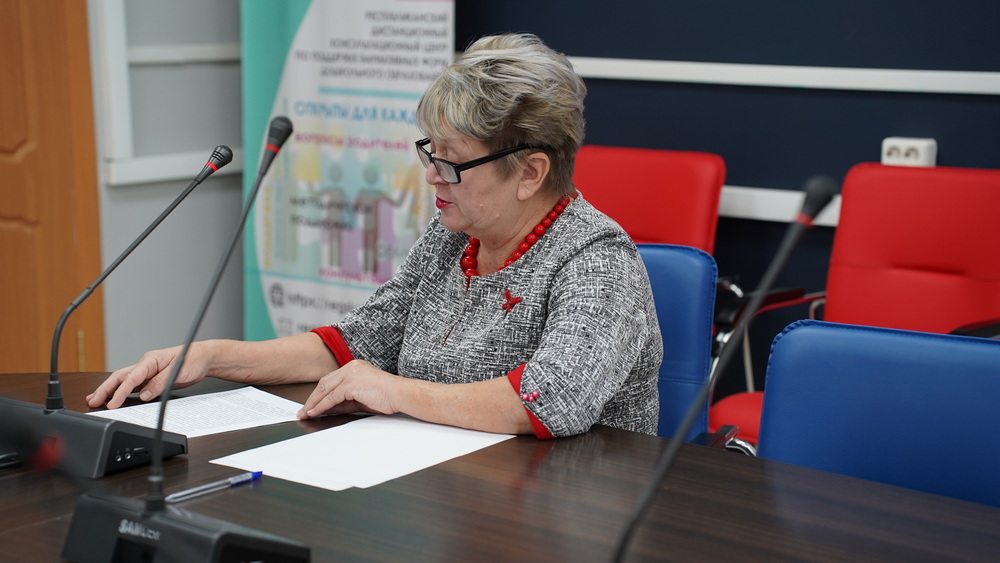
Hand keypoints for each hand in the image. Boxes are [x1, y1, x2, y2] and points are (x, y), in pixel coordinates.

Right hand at [86, 343, 210, 408]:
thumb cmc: (193, 359)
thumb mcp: (178, 371)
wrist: (203, 357)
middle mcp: (146, 365)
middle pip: (120, 377)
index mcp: (150, 360)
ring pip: (124, 380)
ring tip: (95, 399)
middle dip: (105, 389)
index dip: (120, 392)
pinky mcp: (151, 378)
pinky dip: (121, 391)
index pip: (131, 378)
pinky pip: (132, 385)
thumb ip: (160, 382)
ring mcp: (147, 371)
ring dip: (110, 390)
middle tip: (92, 401)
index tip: (111, 403)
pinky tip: (114, 397)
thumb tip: (144, 395)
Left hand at [297, 359, 400, 418]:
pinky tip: (315, 413)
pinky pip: (331, 397)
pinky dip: (321, 406)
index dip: (319, 393)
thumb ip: (344, 401)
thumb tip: (328, 409)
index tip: (311, 404)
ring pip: (325, 389)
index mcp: (354, 367)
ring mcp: (350, 374)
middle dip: (312, 398)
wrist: (400, 395)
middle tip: (303, 410)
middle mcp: (351, 367)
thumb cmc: (387, 397)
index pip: (331, 379)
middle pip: (325, 383)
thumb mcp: (361, 397)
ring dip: (313, 403)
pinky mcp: (351, 384)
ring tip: (305, 414)